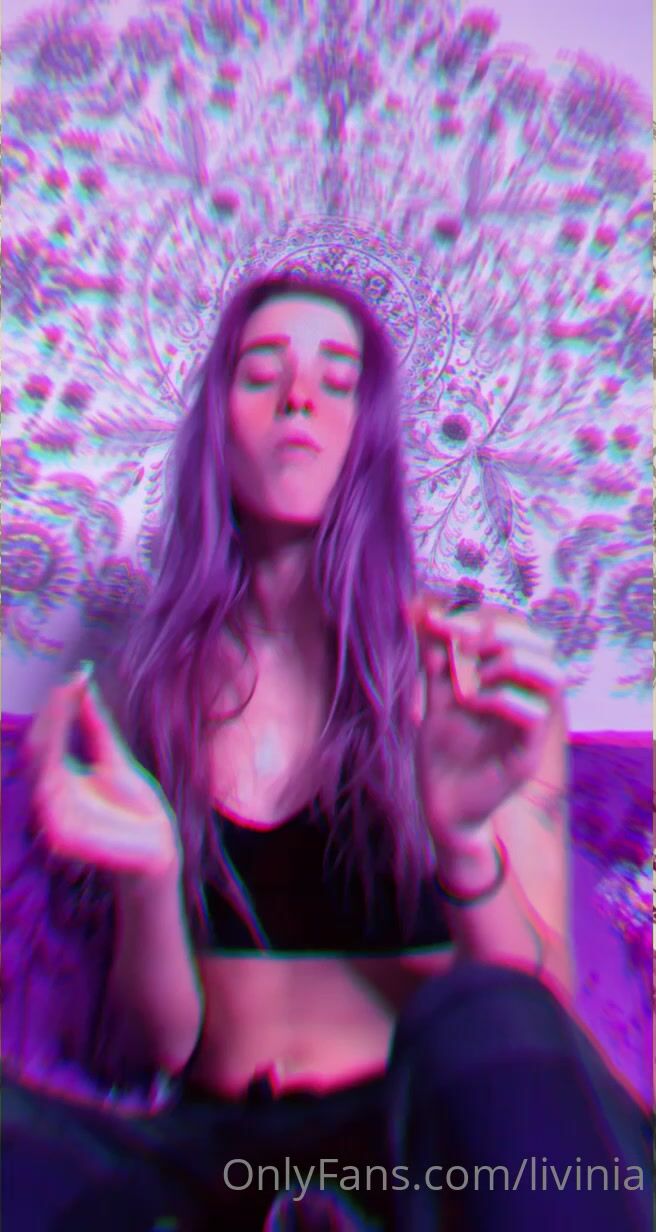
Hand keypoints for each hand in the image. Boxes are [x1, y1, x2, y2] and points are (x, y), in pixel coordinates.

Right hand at [25, 667, 181, 881]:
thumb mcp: (115, 759)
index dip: (56, 707)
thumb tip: (83, 686)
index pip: (45, 739)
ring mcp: (51, 818)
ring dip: (53, 727)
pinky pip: (53, 794)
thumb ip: (95, 727)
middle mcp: (49, 798)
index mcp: (57, 780)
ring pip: (41, 766)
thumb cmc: (136, 809)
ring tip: (70, 695)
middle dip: (52, 712)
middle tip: (71, 681)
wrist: (158, 849)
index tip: (76, 675)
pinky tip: (68, 738)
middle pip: (37, 748)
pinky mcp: (62, 837)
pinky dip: (59, 762)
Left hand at [411, 595, 565, 853]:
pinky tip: (471, 702)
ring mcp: (532, 726)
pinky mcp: (528, 754)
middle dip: (503, 633)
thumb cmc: (442, 751)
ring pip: (553, 676)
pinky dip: (503, 699)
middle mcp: (528, 698)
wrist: (440, 803)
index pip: (517, 632)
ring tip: (476, 674)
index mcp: (509, 681)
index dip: (482, 618)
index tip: (439, 622)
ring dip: (513, 662)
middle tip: (465, 644)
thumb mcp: (434, 696)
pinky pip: (535, 715)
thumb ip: (436, 659)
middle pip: (543, 645)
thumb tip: (423, 612)